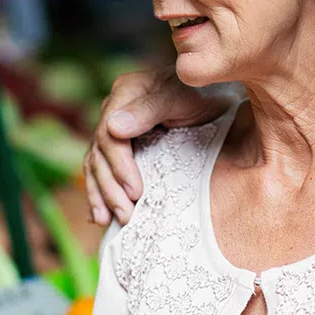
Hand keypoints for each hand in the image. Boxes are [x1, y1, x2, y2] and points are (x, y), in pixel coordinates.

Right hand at [85, 67, 237, 225]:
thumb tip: (113, 127)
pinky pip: (102, 170)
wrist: (218, 95)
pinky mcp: (122, 147)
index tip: (135, 192)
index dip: (119, 167)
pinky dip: (100, 193)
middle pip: (100, 154)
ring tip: (107, 221)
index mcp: (124, 93)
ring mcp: (116, 129)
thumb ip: (149, 109)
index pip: (110, 136)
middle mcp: (114, 110)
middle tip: (126, 215)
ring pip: (96, 164)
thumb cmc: (204, 93)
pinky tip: (100, 215)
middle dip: (110, 188)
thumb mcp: (183, 97)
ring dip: (101, 195)